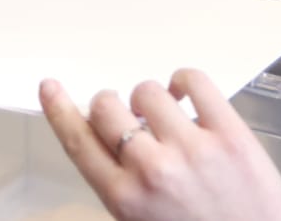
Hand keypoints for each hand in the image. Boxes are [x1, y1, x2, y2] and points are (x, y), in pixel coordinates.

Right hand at [40, 72, 280, 220]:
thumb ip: (123, 187)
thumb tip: (116, 141)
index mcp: (124, 199)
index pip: (79, 142)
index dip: (60, 111)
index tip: (51, 88)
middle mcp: (152, 169)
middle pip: (106, 107)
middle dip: (109, 106)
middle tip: (126, 117)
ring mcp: (191, 148)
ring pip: (147, 90)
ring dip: (148, 99)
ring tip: (164, 117)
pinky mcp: (229, 132)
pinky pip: (195, 81)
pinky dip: (183, 80)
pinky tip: (184, 95)